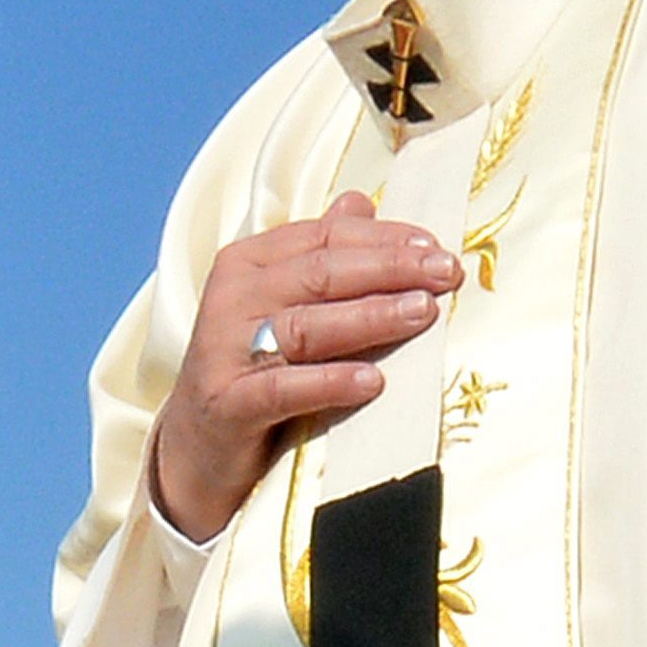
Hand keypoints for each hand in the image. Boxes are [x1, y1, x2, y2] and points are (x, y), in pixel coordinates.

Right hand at [149, 191, 458, 543]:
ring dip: (370, 317)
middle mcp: (233, 298)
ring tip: (423, 313)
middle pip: (319, 273)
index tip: (437, 247)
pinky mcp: (228, 403)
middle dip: (389, 269)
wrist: (201, 445)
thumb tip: (361, 201)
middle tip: (446, 272)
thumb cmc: (255, 367)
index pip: (324, 237)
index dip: (383, 239)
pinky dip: (329, 383)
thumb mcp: (283, 304)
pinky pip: (282, 389)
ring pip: (306, 326)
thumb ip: (320, 253)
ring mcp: (225, 350)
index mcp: (249, 263)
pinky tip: (374, 382)